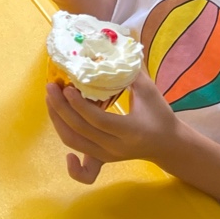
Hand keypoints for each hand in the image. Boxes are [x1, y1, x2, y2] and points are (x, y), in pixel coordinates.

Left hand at [44, 71, 180, 183]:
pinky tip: (67, 155)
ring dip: (58, 121)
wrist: (169, 145)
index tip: (67, 87)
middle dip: (61, 108)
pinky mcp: (103, 160)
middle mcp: (117, 148)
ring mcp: (109, 156)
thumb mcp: (149, 92)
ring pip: (75, 143)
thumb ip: (130, 72)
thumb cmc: (160, 115)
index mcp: (131, 131)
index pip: (98, 120)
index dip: (79, 104)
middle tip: (51, 87)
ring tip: (50, 99)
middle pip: (81, 131)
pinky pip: (84, 169)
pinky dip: (72, 166)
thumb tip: (110, 49)